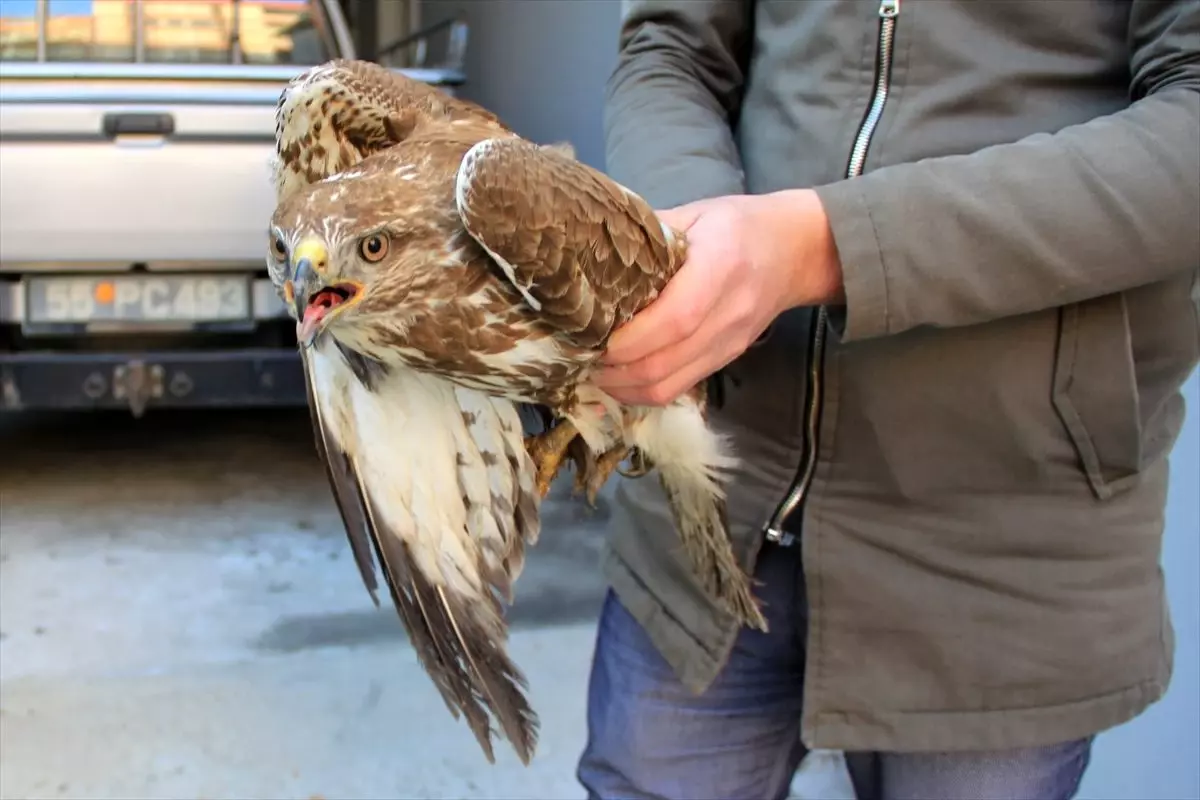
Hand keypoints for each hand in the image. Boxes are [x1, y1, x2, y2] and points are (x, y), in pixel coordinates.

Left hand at [594, 188, 842, 405]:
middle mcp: (728, 314)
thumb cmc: (738, 224)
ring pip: (667, 386)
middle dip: (613, 369)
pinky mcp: (725, 360)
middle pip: (664, 363)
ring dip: (622, 387)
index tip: (590, 335)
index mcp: (721, 267)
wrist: (796, 250)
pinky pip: (678, 388)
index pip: (674, 319)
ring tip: (591, 369)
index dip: (628, 338)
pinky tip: (619, 376)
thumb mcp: (694, 213)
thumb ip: (647, 234)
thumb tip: (591, 250)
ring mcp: (729, 344)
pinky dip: (641, 390)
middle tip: (577, 355)